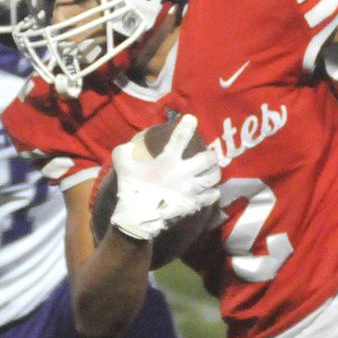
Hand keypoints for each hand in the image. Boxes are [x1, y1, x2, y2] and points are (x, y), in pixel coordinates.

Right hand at [109, 115, 220, 241]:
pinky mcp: (193, 203)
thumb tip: (130, 146)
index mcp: (167, 161)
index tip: (192, 118)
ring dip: (215, 171)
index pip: (180, 138)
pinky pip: (211, 196)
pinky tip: (212, 190)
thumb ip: (124, 151)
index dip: (187, 126)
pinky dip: (213, 192)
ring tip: (213, 170)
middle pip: (208, 158)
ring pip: (214, 177)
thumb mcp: (122, 164)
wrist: (137, 218)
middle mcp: (183, 173)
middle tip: (210, 154)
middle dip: (211, 154)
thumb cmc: (130, 189)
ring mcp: (190, 189)